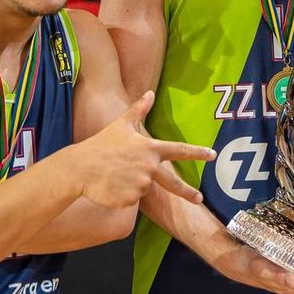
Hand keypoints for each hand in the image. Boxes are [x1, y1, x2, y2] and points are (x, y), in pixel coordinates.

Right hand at [77, 92, 215, 208]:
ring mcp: (140, 185)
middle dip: (188, 192)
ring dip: (131, 184)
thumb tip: (149, 93)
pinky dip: (122, 195)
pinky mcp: (130, 199)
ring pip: (142, 188)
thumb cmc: (101, 144)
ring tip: (115, 174)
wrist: (80, 168)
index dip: (197, 152)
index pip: (179, 150)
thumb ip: (138, 110)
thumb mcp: (121, 124)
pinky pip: (131, 199)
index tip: (213, 154)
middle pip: (173, 183)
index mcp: (150, 150)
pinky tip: (110, 186)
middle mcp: (149, 168)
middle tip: (200, 199)